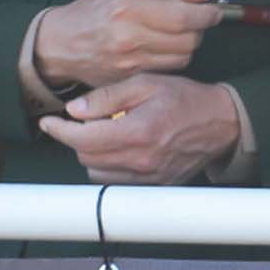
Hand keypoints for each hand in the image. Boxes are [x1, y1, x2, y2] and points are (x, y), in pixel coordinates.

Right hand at [31, 0, 223, 89]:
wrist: (61, 44)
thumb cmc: (95, 9)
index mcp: (129, 7)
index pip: (183, 15)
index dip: (207, 13)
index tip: (213, 10)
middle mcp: (130, 37)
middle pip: (189, 39)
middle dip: (199, 28)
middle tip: (192, 19)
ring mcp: (130, 62)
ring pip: (183, 56)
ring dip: (187, 44)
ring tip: (174, 33)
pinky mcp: (131, 79)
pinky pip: (169, 69)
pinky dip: (173, 58)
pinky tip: (161, 47)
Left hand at [38, 74, 242, 184]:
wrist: (220, 122)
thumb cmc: (185, 98)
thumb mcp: (146, 83)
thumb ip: (108, 96)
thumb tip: (75, 110)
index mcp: (137, 131)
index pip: (82, 139)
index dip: (59, 130)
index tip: (49, 121)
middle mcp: (140, 160)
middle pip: (86, 157)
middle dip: (77, 138)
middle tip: (83, 120)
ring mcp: (148, 177)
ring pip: (97, 173)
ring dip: (92, 154)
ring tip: (105, 134)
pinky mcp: (154, 186)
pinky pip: (117, 182)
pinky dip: (109, 167)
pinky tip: (120, 148)